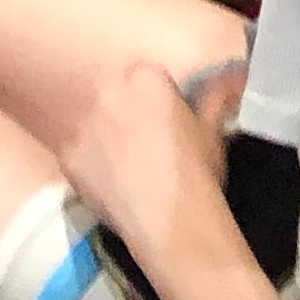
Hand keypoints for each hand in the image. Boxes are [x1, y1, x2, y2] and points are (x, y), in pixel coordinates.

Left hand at [58, 58, 238, 263]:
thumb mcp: (213, 130)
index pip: (144, 78)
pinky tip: (110, 187)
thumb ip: (215, 96)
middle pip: (114, 97)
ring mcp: (84, 125)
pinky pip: (76, 155)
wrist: (173, 224)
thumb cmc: (198, 173)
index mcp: (144, 77)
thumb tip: (231, 76)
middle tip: (146, 148)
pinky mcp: (67, 157)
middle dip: (126, 116)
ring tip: (127, 170)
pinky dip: (89, 167)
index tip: (165, 125)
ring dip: (105, 140)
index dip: (155, 103)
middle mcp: (108, 92)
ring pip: (93, 126)